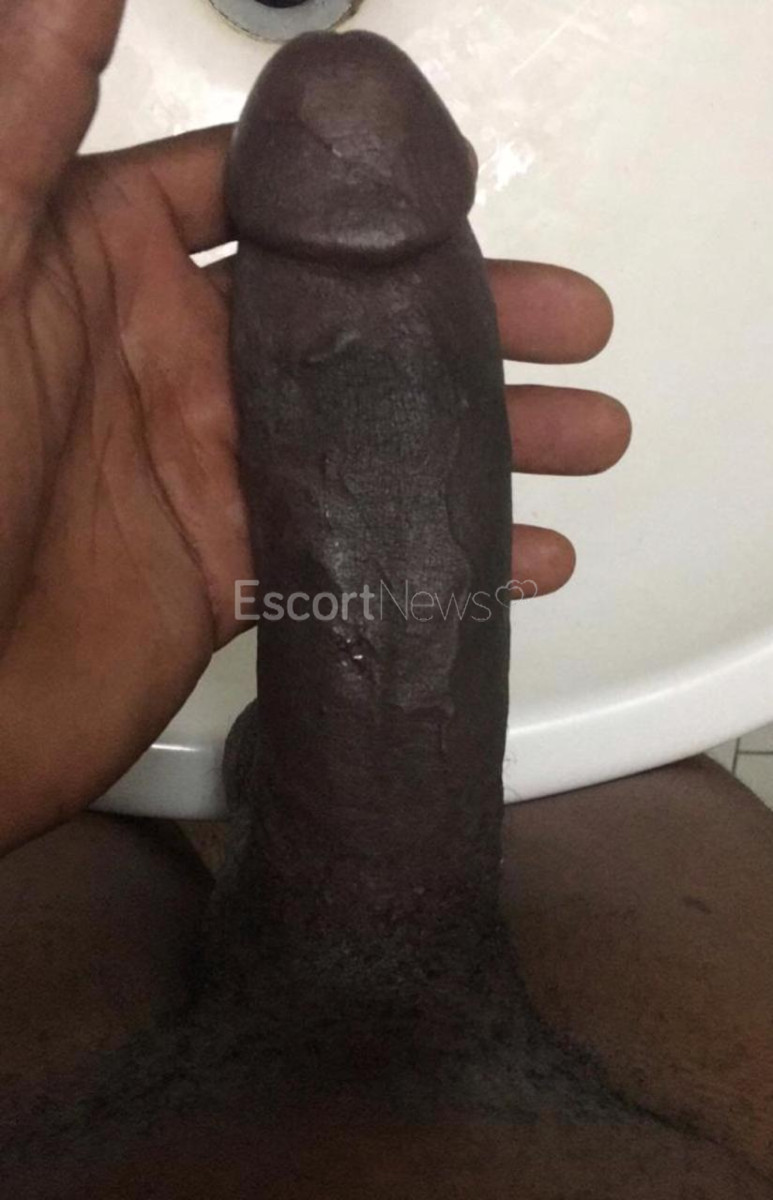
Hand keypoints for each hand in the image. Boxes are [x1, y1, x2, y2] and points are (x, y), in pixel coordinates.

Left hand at [0, 0, 628, 850]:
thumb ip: (25, 127)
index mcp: (108, 268)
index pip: (257, 198)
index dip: (361, 194)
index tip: (466, 192)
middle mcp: (172, 361)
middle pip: (351, 316)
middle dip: (471, 318)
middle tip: (571, 322)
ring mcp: (212, 469)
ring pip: (376, 432)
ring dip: (485, 433)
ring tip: (589, 435)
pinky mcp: (235, 569)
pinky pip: (362, 545)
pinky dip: (446, 550)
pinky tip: (523, 552)